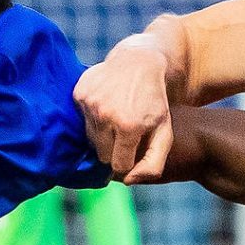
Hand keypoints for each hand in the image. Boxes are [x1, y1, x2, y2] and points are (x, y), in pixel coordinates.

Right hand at [75, 40, 175, 181]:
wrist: (140, 63)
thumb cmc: (155, 102)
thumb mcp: (165, 133)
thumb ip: (153, 164)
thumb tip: (128, 181)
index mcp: (128, 127)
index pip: (118, 165)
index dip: (127, 160)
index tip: (135, 149)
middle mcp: (105, 115)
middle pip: (102, 154)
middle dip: (114, 149)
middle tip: (126, 134)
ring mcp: (90, 103)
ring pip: (91, 138)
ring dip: (104, 134)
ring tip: (118, 119)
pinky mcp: (80, 93)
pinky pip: (82, 120)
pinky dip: (94, 117)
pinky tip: (108, 105)